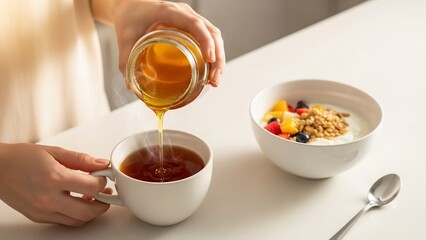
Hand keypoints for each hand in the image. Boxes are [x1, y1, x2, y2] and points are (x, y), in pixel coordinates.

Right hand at [0, 143, 110, 226]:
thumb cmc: (21, 157)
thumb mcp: (54, 152)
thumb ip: (81, 160)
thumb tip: (101, 164)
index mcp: (54, 178)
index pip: (91, 187)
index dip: (102, 182)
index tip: (103, 177)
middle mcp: (48, 198)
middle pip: (87, 211)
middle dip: (103, 204)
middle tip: (106, 194)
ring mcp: (42, 210)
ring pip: (77, 221)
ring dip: (90, 212)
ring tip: (92, 198)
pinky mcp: (38, 217)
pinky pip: (64, 222)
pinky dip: (75, 215)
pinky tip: (76, 202)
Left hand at [111, 0, 225, 86]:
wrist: (130, 6)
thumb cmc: (129, 18)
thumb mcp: (125, 38)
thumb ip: (125, 60)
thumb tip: (130, 86)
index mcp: (169, 11)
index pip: (194, 24)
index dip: (205, 41)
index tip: (210, 59)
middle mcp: (184, 13)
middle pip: (211, 32)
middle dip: (217, 57)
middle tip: (214, 80)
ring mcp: (190, 18)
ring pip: (214, 35)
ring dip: (219, 58)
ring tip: (215, 80)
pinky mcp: (192, 26)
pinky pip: (209, 37)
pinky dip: (214, 54)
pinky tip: (211, 71)